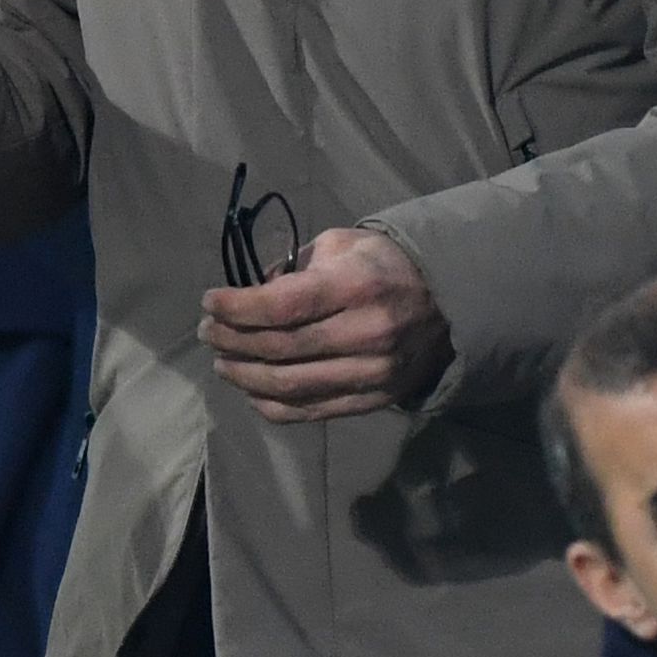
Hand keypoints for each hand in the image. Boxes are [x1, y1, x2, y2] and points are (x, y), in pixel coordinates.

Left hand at [203, 226, 452, 422]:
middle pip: (281, 348)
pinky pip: (310, 411)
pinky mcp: (372, 401)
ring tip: (221, 361)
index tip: (210, 302)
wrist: (448, 304)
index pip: (283, 306)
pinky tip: (251, 390)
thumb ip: (294, 268)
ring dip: (245, 376)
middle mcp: (365, 334)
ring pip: (290, 386)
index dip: (238, 308)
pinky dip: (271, 404)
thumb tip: (250, 292)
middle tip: (208, 332)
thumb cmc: (384, 265)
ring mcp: (371, 374)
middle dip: (232, 340)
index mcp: (356, 287)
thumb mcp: (342, 246)